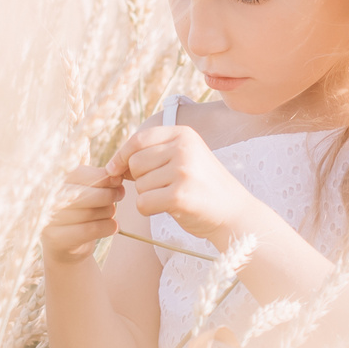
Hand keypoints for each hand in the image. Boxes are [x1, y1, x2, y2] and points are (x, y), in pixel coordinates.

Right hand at [41, 164, 123, 262]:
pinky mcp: (57, 239)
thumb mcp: (85, 190)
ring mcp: (49, 220)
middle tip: (120, 193)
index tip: (117, 179)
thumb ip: (96, 179)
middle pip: (84, 193)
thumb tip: (116, 175)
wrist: (66, 246)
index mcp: (51, 182)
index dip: (102, 176)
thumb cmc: (78, 211)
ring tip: (112, 212)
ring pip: (89, 212)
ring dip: (108, 211)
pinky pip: (90, 229)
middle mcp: (46, 199)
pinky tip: (114, 226)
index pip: (79, 174)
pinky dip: (107, 227)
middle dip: (107, 193)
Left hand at [107, 125, 264, 248]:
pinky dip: (149, 210)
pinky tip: (168, 208)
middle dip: (139, 179)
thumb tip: (114, 164)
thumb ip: (154, 154)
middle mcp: (183, 148)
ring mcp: (183, 171)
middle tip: (161, 187)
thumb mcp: (184, 158)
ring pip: (139, 185)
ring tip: (172, 197)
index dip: (121, 156)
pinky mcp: (180, 196)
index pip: (138, 140)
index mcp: (183, 134)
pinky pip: (143, 203)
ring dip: (148, 196)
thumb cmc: (203, 187)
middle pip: (135, 163)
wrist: (234, 213)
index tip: (114, 169)